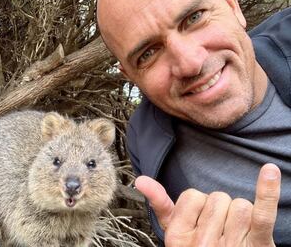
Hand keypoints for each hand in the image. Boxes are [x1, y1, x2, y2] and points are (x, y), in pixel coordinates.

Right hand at [135, 163, 280, 246]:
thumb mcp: (174, 230)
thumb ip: (159, 203)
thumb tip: (140, 180)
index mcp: (178, 236)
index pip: (193, 195)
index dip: (200, 204)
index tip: (201, 219)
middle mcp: (202, 244)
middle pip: (219, 199)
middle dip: (221, 209)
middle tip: (220, 229)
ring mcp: (230, 246)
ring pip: (240, 205)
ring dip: (241, 215)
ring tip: (236, 233)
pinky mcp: (258, 246)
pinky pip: (261, 214)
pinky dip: (267, 191)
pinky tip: (269, 171)